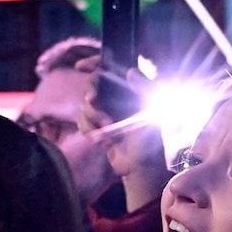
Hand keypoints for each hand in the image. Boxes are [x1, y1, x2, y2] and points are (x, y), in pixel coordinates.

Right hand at [77, 65, 167, 211]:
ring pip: (85, 106)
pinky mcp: (97, 126)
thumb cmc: (150, 141)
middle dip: (90, 94)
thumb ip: (144, 89)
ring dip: (92, 117)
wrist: (140, 169)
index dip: (95, 62)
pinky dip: (88, 129)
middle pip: (93, 85)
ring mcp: (106, 112)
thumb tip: (130, 71)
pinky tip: (100, 139)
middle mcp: (117, 98)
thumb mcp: (151, 113)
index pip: (112, 69)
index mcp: (130, 91)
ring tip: (106, 131)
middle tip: (93, 102)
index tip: (81, 65)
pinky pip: (82, 121)